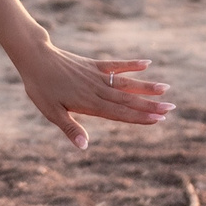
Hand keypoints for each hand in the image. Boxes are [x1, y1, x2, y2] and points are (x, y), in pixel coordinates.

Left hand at [4, 34, 171, 150]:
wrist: (34, 57)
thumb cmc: (40, 87)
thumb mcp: (51, 112)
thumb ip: (70, 129)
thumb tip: (84, 147)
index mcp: (89, 104)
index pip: (120, 113)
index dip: (140, 117)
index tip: (159, 120)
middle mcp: (97, 90)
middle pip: (128, 99)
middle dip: (150, 105)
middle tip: (171, 108)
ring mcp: (96, 76)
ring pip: (126, 83)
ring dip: (146, 86)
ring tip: (166, 89)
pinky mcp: (93, 64)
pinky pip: (115, 64)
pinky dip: (131, 64)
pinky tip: (147, 63)